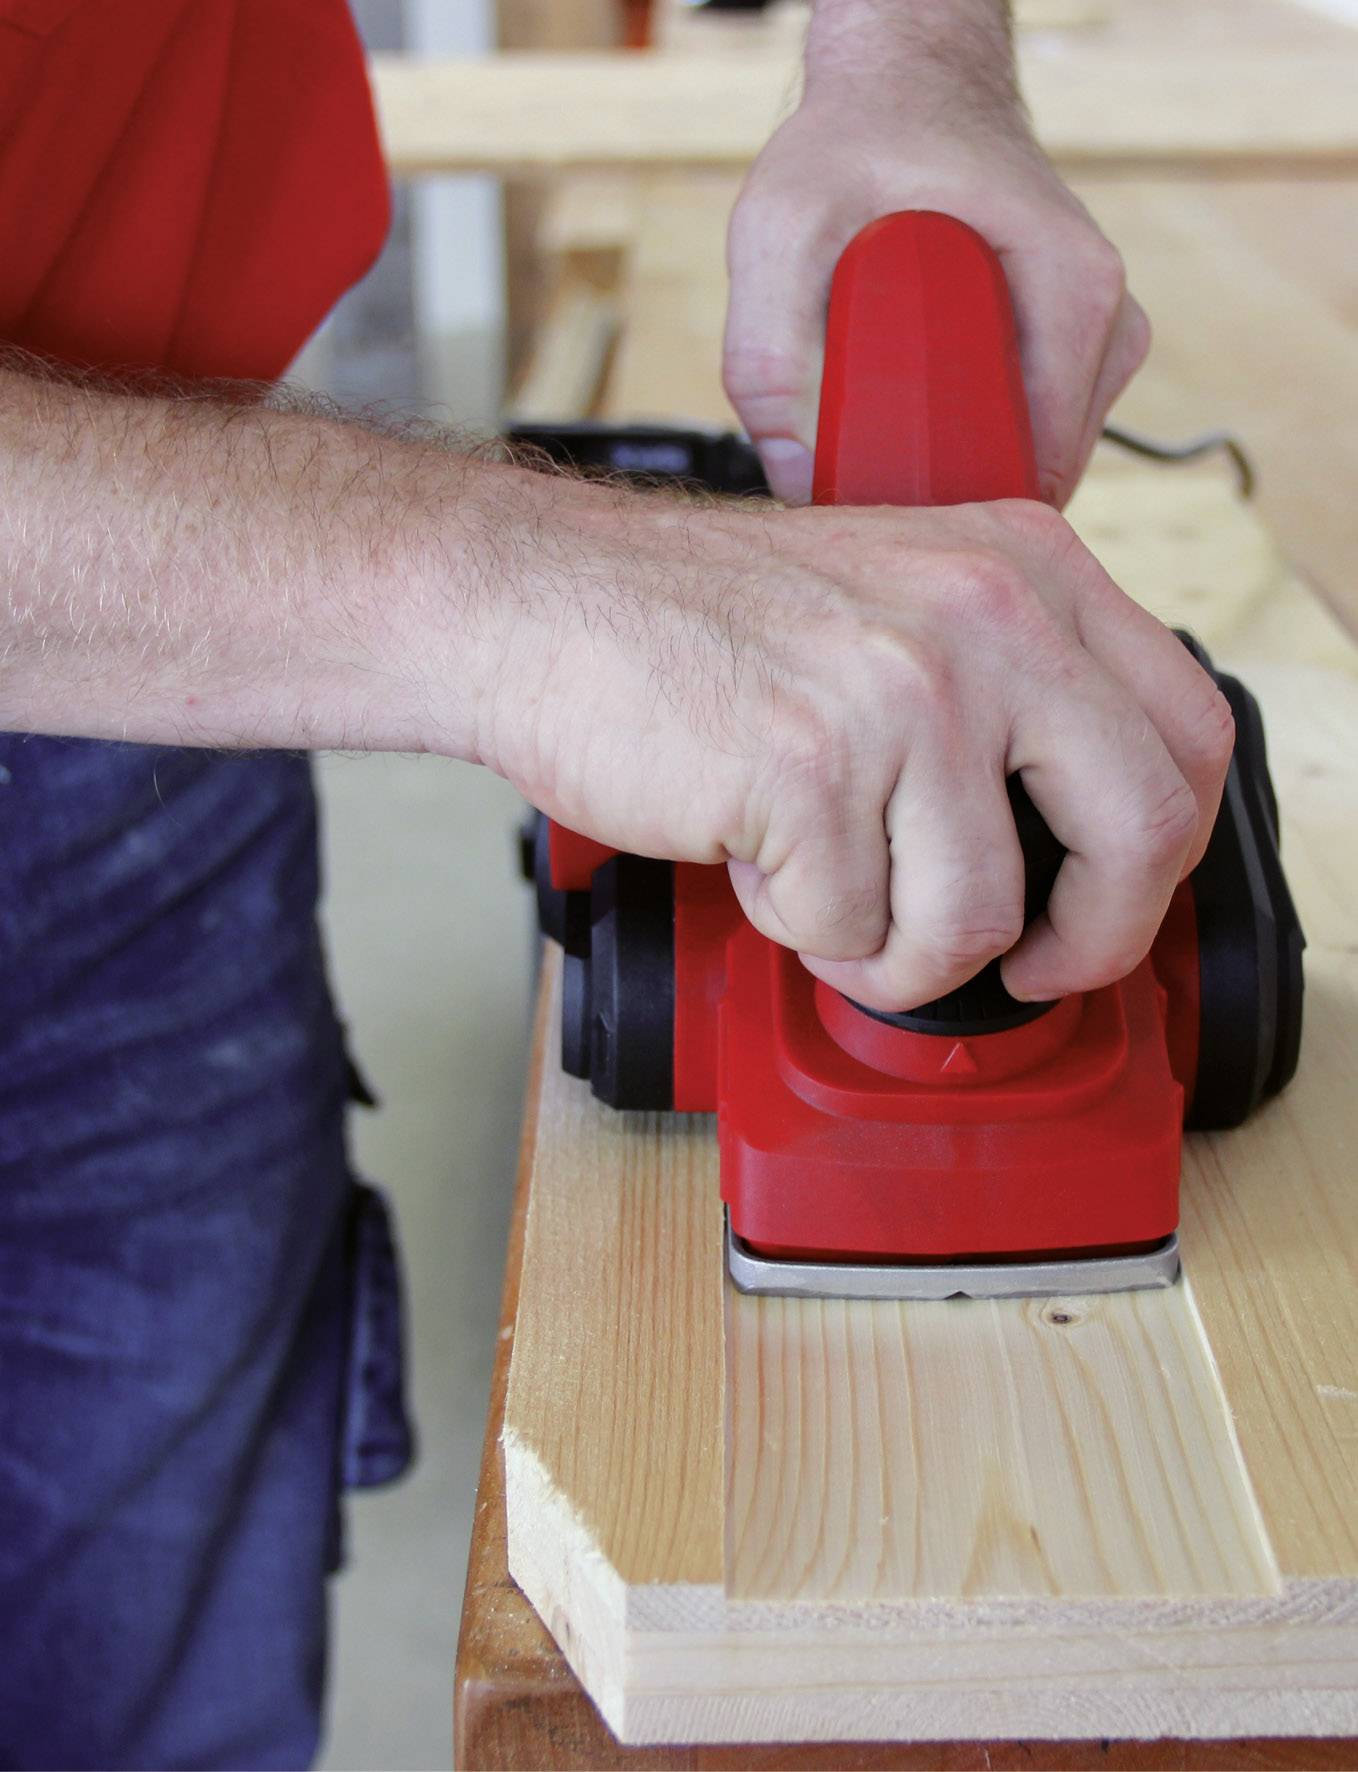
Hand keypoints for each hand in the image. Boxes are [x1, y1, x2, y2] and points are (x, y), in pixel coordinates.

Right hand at [482, 477, 1231, 1011]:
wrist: (543, 604)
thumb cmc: (704, 624)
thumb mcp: (902, 600)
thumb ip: (1010, 689)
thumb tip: (1085, 846)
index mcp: (1026, 569)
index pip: (1189, 735)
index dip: (1161, 858)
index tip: (1101, 903)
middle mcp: (984, 618)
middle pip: (1138, 834)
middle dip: (1081, 943)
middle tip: (1020, 967)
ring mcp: (902, 694)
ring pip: (975, 917)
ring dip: (894, 947)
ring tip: (826, 886)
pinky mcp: (810, 772)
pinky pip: (849, 933)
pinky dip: (798, 925)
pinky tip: (758, 853)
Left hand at [723, 11, 1149, 508]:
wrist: (906, 84)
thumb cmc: (857, 140)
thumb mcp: (782, 226)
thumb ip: (765, 354)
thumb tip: (794, 480)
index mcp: (1072, 290)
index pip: (1038, 460)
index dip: (956, 510)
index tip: (883, 526)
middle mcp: (1107, 322)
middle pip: (1037, 474)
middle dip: (950, 501)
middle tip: (863, 495)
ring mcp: (1097, 343)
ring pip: (1032, 467)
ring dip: (956, 477)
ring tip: (876, 451)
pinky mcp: (1072, 356)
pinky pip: (1027, 440)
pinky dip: (967, 449)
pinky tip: (907, 434)